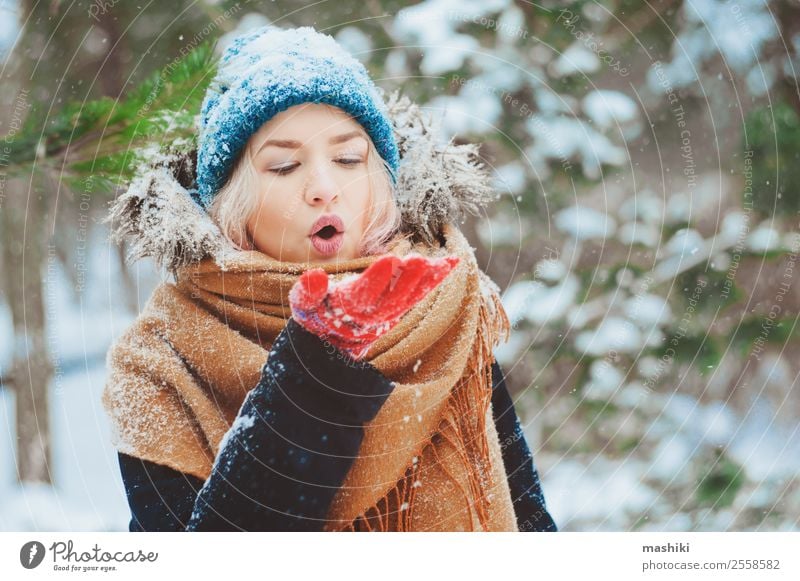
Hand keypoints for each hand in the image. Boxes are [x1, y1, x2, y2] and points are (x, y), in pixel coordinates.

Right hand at [288, 253, 459, 359]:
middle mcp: (373, 314)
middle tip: (418, 260)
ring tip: (439, 263)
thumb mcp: (304, 308)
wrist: (333, 343)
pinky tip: (452, 263)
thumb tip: (316, 275)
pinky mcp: (401, 308)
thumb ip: (307, 293)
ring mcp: (390, 312)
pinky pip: (420, 293)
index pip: (364, 295)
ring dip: (425, 280)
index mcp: (349, 310)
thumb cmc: (317, 317)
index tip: (389, 261)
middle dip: (406, 279)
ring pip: (410, 296)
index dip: (377, 278)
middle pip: (393, 297)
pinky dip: (436, 279)